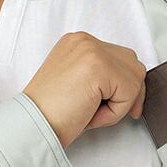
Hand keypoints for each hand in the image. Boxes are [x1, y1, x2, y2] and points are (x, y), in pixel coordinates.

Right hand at [23, 31, 146, 148]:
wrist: (32, 125)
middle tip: (109, 113)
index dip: (126, 85)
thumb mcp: (81, 86)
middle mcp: (85, 41)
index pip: (122, 58)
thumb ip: (103, 78)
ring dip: (120, 103)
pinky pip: (129, 92)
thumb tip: (133, 86)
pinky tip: (91, 114)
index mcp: (79, 43)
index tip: (122, 105)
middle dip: (129, 93)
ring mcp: (91, 50)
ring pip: (135, 78)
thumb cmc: (52, 114)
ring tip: (92, 112)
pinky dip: (116, 111)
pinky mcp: (98, 66)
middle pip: (133, 64)